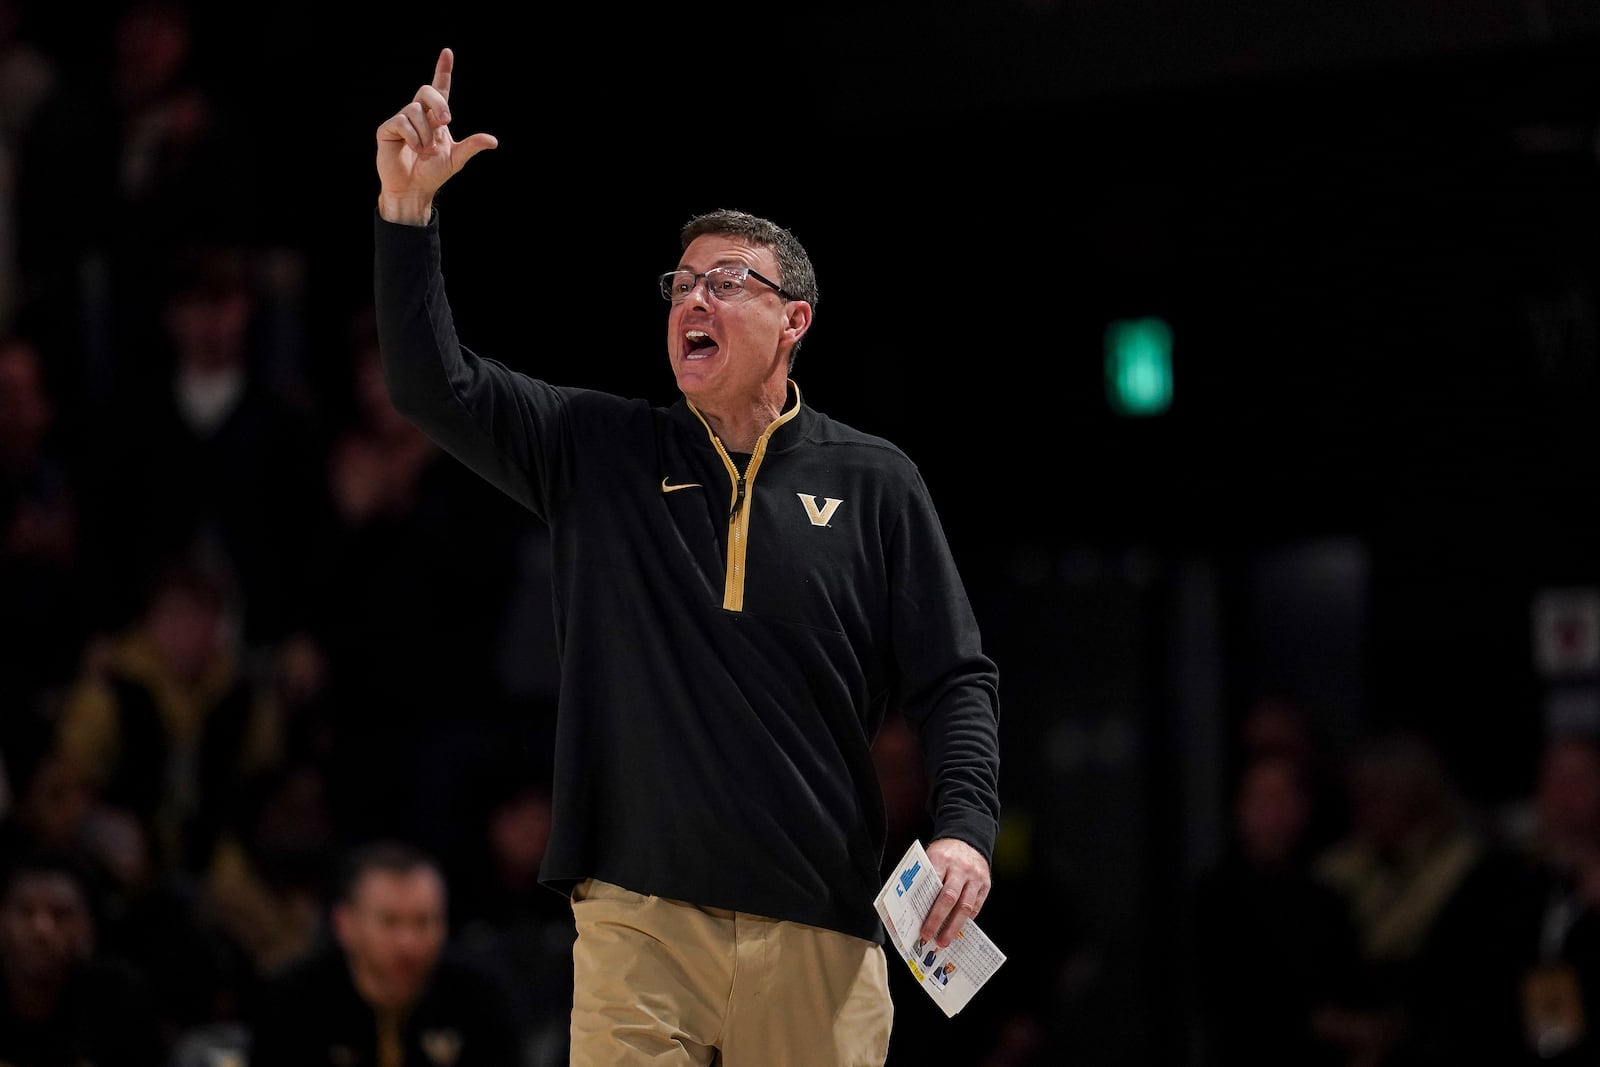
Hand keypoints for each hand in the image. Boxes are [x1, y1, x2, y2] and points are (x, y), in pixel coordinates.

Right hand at [375, 47, 498, 224]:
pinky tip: (414, 149)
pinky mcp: (388, 129)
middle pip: (426, 91)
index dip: (443, 70)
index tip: (447, 53)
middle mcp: (418, 114)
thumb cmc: (433, 173)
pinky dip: (412, 137)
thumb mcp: (456, 159)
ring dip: (425, 133)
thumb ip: (472, 146)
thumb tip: (493, 141)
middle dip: (438, 103)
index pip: (440, 88)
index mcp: (435, 118)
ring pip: (414, 110)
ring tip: (425, 150)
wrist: (413, 189)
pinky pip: (401, 122)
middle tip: (446, 121)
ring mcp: (402, 120)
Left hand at [919, 837, 990, 948]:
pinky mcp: (985, 884)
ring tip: (944, 940)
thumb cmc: (944, 853)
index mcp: (941, 858)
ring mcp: (974, 876)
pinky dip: (966, 919)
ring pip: (965, 906)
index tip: (917, 922)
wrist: (968, 839)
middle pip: (949, 898)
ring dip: (954, 927)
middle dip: (938, 920)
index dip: (925, 905)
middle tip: (929, 936)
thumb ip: (924, 878)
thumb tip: (914, 908)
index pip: (931, 884)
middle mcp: (960, 868)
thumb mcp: (930, 857)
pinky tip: (957, 929)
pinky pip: (976, 906)